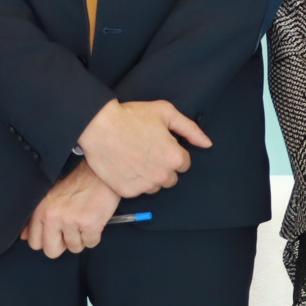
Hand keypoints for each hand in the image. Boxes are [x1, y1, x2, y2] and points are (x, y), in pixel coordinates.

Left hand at [24, 164, 121, 257]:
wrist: (99, 173)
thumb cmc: (77, 183)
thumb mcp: (49, 197)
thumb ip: (36, 219)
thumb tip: (25, 236)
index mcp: (41, 210)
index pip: (34, 243)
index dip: (48, 241)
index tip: (56, 234)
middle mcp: (53, 216)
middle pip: (51, 251)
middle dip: (63, 244)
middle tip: (71, 230)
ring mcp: (71, 221)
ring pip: (74, 248)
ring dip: (81, 238)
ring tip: (84, 220)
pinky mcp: (89, 224)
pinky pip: (91, 243)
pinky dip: (94, 235)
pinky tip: (94, 220)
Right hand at [76, 98, 211, 197]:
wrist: (99, 126)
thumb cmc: (131, 116)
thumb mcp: (166, 113)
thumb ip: (190, 129)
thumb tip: (207, 143)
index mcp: (175, 158)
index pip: (184, 163)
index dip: (172, 152)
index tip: (160, 145)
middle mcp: (162, 175)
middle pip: (171, 178)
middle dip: (163, 167)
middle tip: (147, 151)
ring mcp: (144, 185)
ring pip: (154, 186)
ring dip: (149, 176)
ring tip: (134, 158)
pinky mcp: (127, 192)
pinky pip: (136, 191)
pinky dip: (132, 181)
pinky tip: (124, 165)